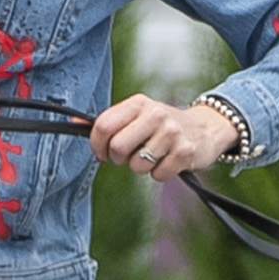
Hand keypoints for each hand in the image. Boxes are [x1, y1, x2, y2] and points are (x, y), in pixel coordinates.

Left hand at [91, 94, 237, 182]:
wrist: (204, 129)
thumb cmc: (162, 126)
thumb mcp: (137, 116)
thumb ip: (108, 122)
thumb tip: (74, 123)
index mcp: (138, 104)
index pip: (103, 125)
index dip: (97, 145)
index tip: (102, 153)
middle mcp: (155, 114)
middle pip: (118, 148)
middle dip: (120, 159)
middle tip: (131, 155)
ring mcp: (171, 133)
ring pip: (137, 165)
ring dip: (141, 167)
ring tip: (154, 155)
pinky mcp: (184, 152)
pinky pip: (157, 175)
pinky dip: (160, 173)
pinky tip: (168, 160)